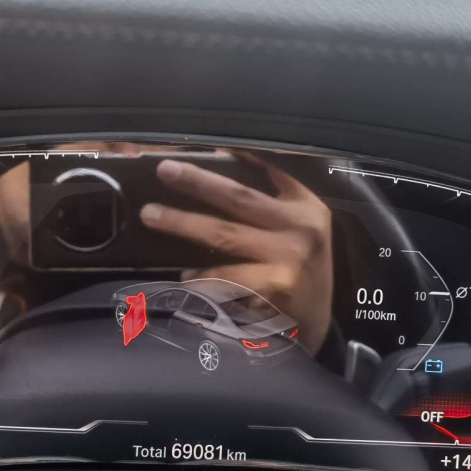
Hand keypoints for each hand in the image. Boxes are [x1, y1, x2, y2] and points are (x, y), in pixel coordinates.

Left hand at [140, 156, 333, 354]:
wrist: (317, 325)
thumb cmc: (302, 268)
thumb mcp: (304, 225)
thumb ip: (276, 193)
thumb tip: (229, 155)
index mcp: (306, 209)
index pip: (270, 173)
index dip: (236, 158)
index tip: (200, 145)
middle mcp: (300, 232)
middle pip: (238, 199)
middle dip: (198, 182)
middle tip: (164, 171)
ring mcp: (286, 264)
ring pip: (224, 239)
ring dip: (184, 226)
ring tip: (153, 217)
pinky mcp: (271, 295)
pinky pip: (223, 280)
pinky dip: (200, 276)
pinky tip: (184, 275)